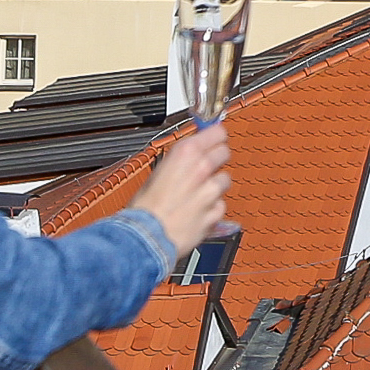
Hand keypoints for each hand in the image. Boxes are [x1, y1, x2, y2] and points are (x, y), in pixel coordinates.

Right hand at [135, 125, 231, 261]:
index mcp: (186, 152)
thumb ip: (178, 161)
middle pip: (225, 152)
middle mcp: (202, 167)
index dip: (215, 136)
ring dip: (214, 185)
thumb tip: (188, 156)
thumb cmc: (144, 208)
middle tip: (206, 166)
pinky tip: (198, 211)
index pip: (217, 131)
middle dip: (217, 158)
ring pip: (225, 179)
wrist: (145, 237)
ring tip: (197, 194)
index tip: (214, 139)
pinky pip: (221, 204)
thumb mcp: (157, 172)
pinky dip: (212, 208)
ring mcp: (211, 190)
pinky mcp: (216, 212)